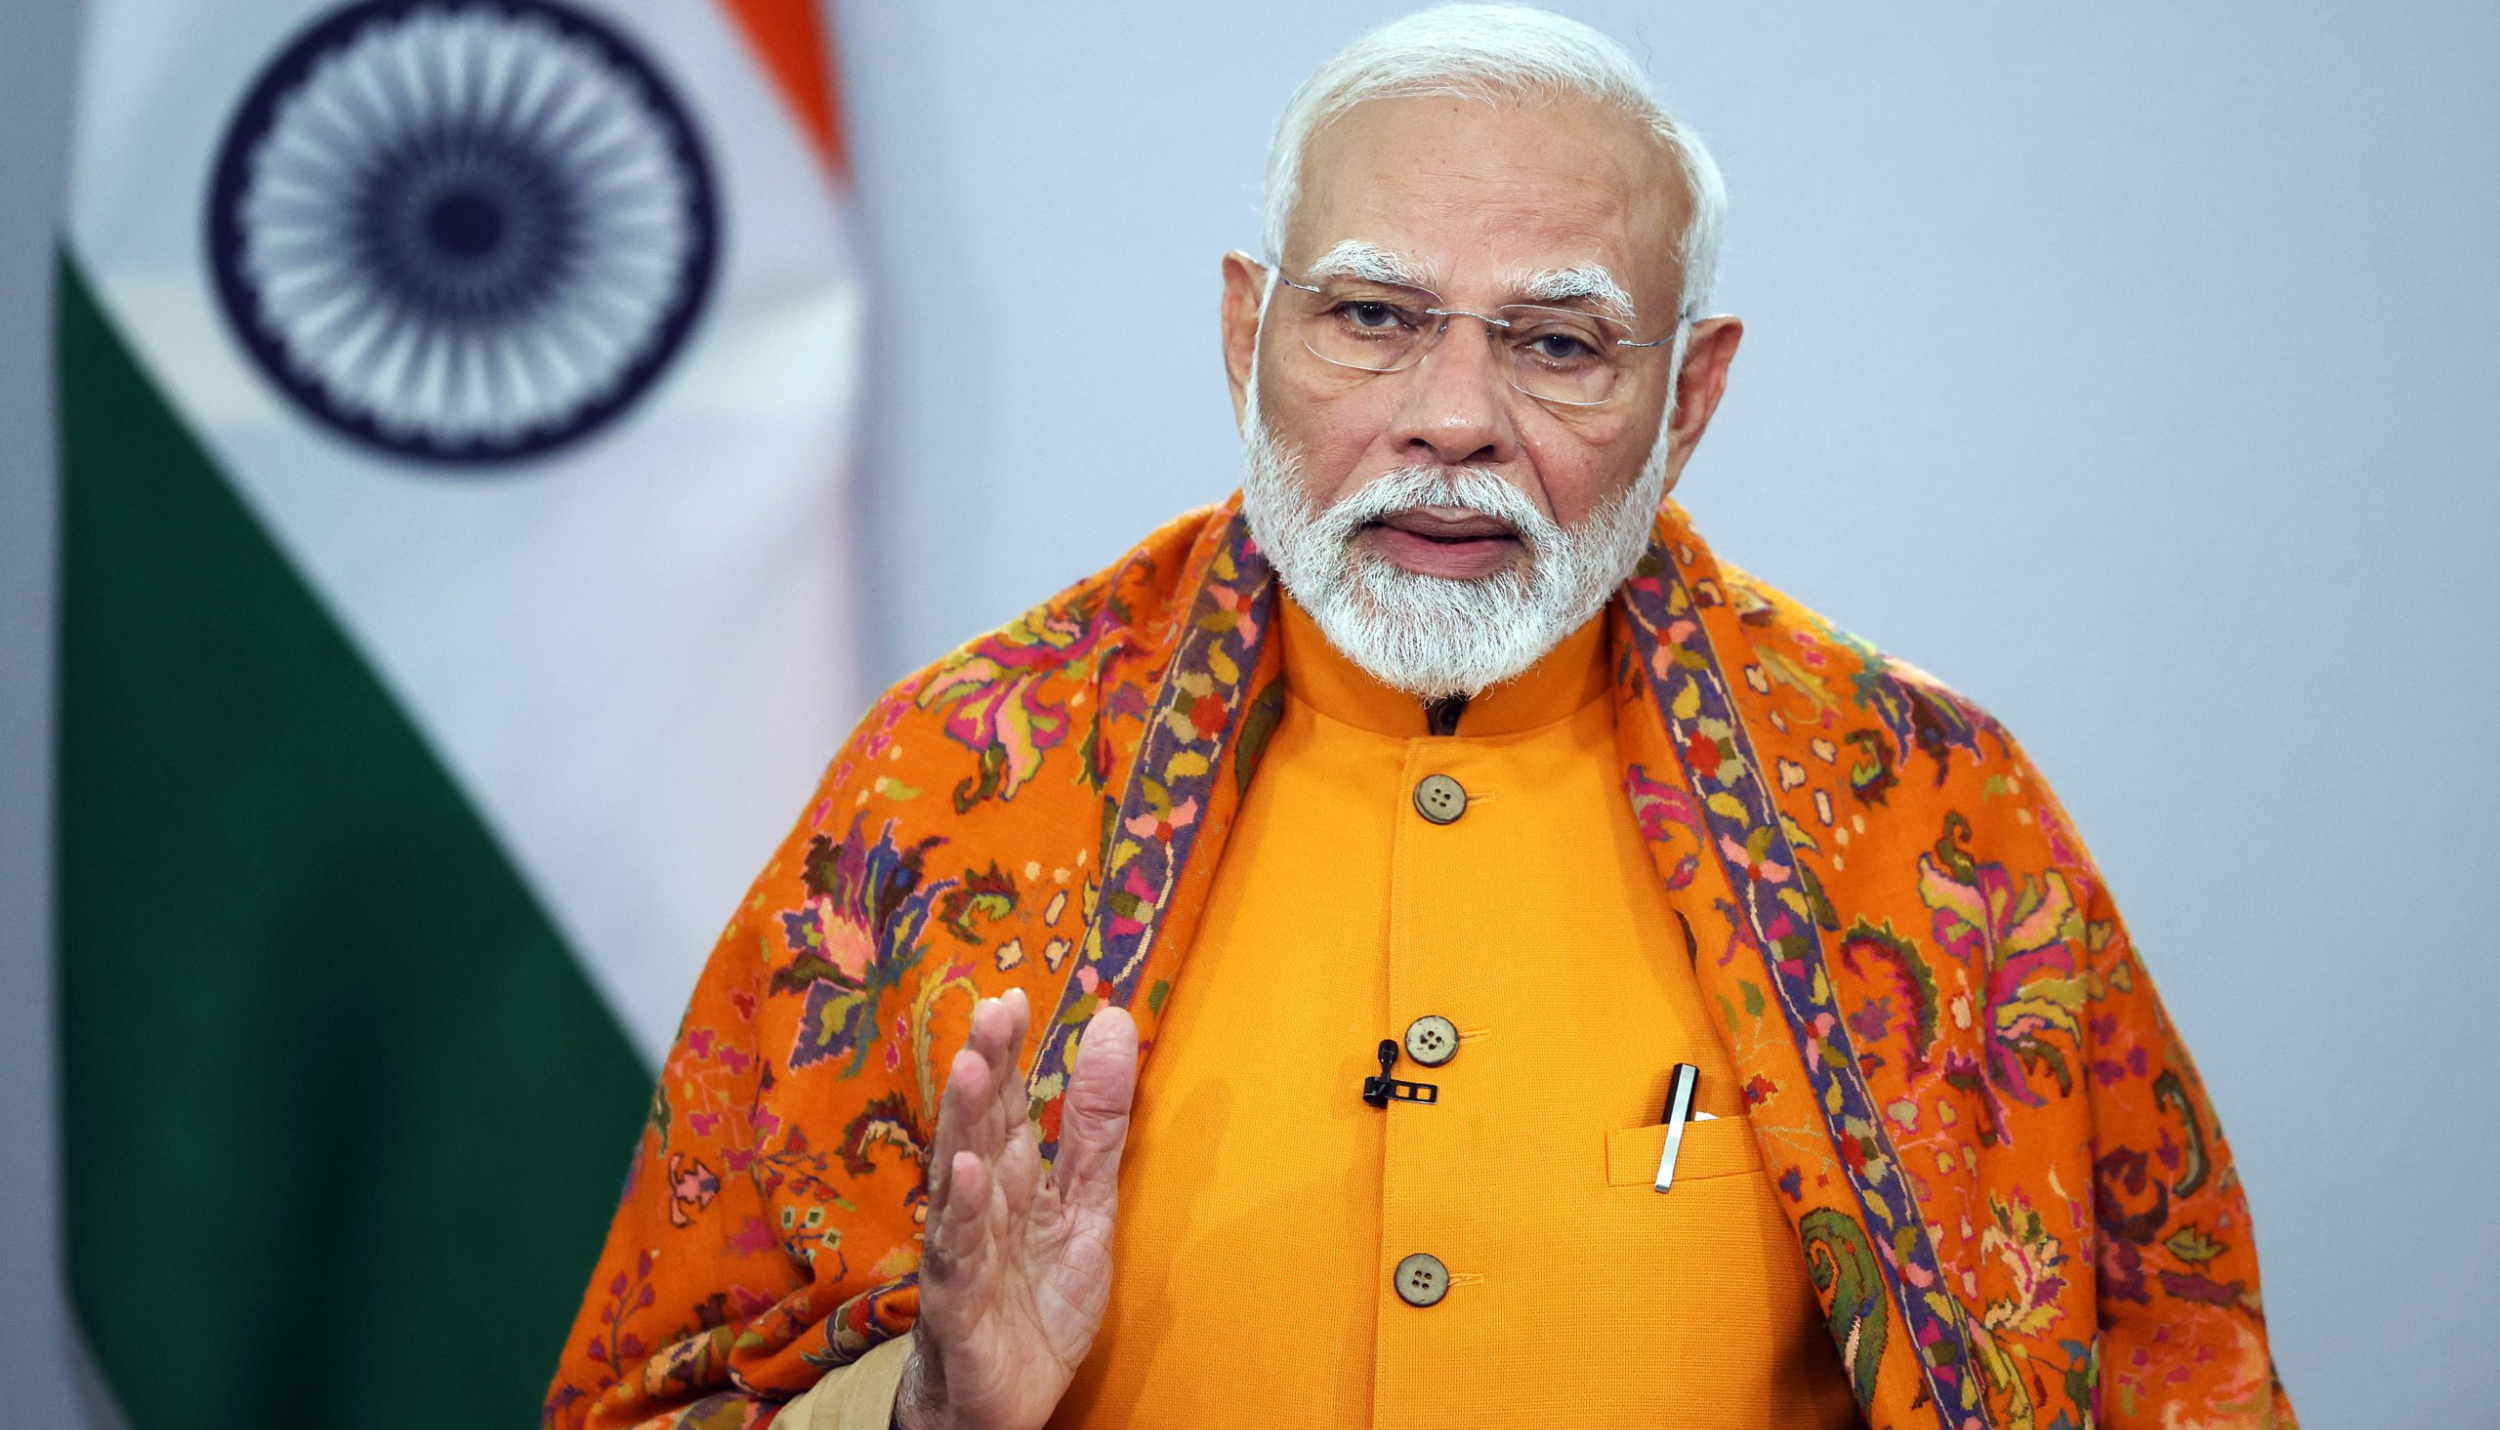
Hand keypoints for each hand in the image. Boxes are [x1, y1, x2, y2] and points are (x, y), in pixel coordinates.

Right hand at [895, 988, 1139, 1429]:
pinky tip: (966, 1174)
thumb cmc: (1037, 1299)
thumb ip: (1096, 1124)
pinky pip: (958, 1254)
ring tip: (973, 1070)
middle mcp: (979, 1204)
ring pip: (959, 1178)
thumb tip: (1114, 1024)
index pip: (1009, 1103)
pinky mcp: (959, 1303)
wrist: (1010, 1399)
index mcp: (1011, 1177)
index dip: (1010, 1051)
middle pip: (980, 1126)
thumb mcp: (1087, 1206)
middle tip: (991, 1012)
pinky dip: (961, 1214)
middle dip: (986, 1068)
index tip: (1014, 997)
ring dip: (964, 1123)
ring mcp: (964, 1251)